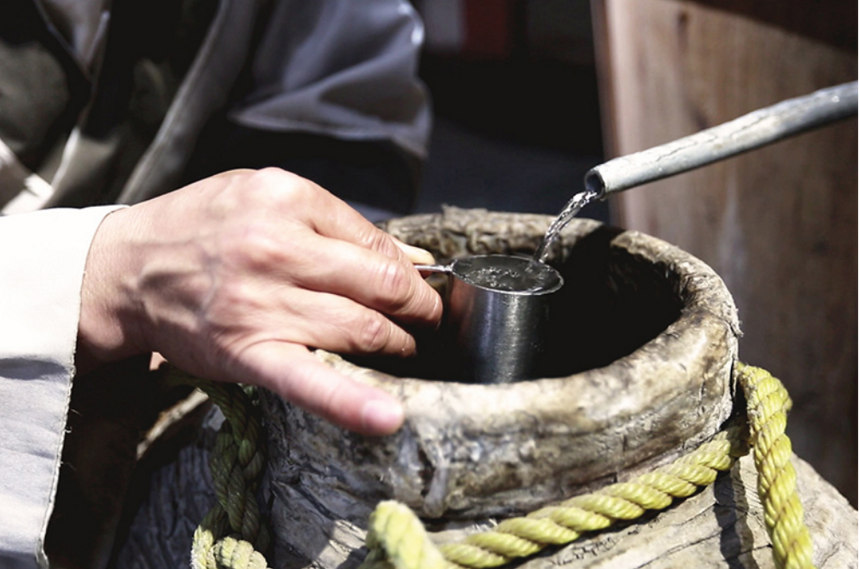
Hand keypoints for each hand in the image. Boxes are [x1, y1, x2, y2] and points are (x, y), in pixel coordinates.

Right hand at [77, 168, 441, 434]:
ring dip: (398, 344)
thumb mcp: (263, 196)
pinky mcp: (247, 351)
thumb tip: (412, 257)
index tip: (417, 288)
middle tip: (426, 320)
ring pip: (362, 328)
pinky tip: (388, 417)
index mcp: (286, 198)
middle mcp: (276, 247)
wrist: (123, 269)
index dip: (409, 271)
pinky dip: (352, 401)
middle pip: (380, 285)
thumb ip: (337, 223)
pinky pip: (309, 380)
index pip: (377, 243)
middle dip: (417, 308)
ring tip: (403, 347)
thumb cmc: (200, 228)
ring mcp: (261, 302)